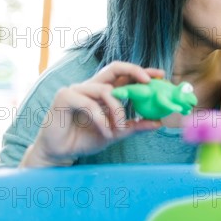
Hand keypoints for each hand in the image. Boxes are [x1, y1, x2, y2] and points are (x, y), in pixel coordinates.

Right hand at [21, 62, 164, 166]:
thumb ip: (134, 126)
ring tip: (120, 128)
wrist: (59, 152)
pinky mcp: (64, 97)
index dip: (142, 72)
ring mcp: (77, 89)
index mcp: (103, 91)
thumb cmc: (85, 139)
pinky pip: (89, 104)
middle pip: (114, 68)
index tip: (161, 75)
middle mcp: (91, 86)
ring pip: (105, 90)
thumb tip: (159, 122)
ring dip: (118, 110)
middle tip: (149, 82)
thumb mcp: (115, 133)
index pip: (124, 75)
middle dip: (134, 71)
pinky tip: (105, 131)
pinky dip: (101, 119)